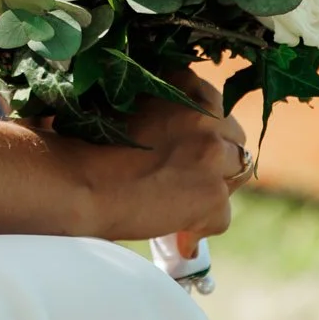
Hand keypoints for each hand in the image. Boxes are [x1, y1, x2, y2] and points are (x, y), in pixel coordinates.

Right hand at [68, 70, 253, 243]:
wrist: (82, 182)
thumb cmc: (90, 144)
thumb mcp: (126, 106)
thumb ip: (157, 110)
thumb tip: (169, 138)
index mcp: (183, 85)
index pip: (213, 104)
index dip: (203, 128)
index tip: (187, 145)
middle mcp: (204, 115)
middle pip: (234, 136)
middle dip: (217, 157)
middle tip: (189, 175)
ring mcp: (212, 153)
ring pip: (237, 172)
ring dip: (215, 188)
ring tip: (186, 203)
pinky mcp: (212, 192)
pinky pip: (222, 215)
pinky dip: (201, 227)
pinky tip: (180, 234)